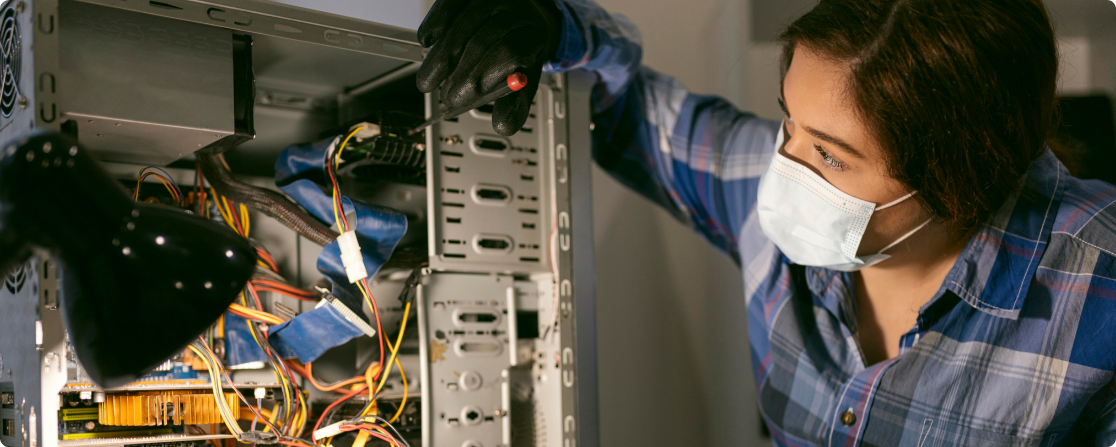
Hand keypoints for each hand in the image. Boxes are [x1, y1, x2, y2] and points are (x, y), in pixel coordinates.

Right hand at [416, 0, 562, 135]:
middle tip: (447, 97)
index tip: (463, 100)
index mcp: (534, 35)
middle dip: (459, 74)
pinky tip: (427, 42)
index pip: (510, 53)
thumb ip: (515, 103)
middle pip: (482, 42)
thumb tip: (503, 125)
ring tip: (429, 82)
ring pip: (462, 26)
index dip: (484, 77)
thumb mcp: (524, 78)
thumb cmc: (521, 49)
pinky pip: (450, 4)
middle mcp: (515, 10)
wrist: (526, 13)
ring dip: (441, 57)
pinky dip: (435, 23)